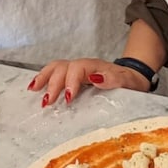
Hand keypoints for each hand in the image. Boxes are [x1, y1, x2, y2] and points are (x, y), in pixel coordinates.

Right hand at [28, 58, 153, 106]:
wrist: (133, 78)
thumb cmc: (130, 82)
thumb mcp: (128, 81)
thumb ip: (114, 79)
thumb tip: (96, 78)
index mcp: (95, 66)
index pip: (77, 69)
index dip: (70, 82)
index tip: (68, 99)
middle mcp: (83, 66)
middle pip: (62, 68)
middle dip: (52, 84)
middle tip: (47, 102)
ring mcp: (76, 70)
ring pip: (55, 68)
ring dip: (43, 78)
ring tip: (33, 90)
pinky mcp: (72, 77)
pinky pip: (55, 74)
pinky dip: (44, 79)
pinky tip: (36, 88)